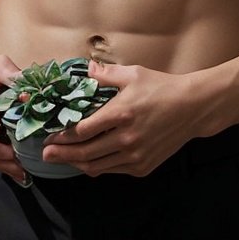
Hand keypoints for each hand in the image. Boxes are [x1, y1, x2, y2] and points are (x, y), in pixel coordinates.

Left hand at [42, 61, 200, 176]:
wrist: (192, 108)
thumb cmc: (162, 87)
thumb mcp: (134, 74)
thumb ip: (106, 74)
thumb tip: (85, 70)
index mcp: (120, 114)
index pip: (82, 131)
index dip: (63, 135)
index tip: (49, 135)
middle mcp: (126, 139)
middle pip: (85, 153)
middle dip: (62, 154)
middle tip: (45, 154)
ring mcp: (135, 156)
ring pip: (97, 166)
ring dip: (77, 163)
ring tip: (64, 159)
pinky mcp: (142, 167)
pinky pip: (113, 170)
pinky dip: (98, 167)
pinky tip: (89, 161)